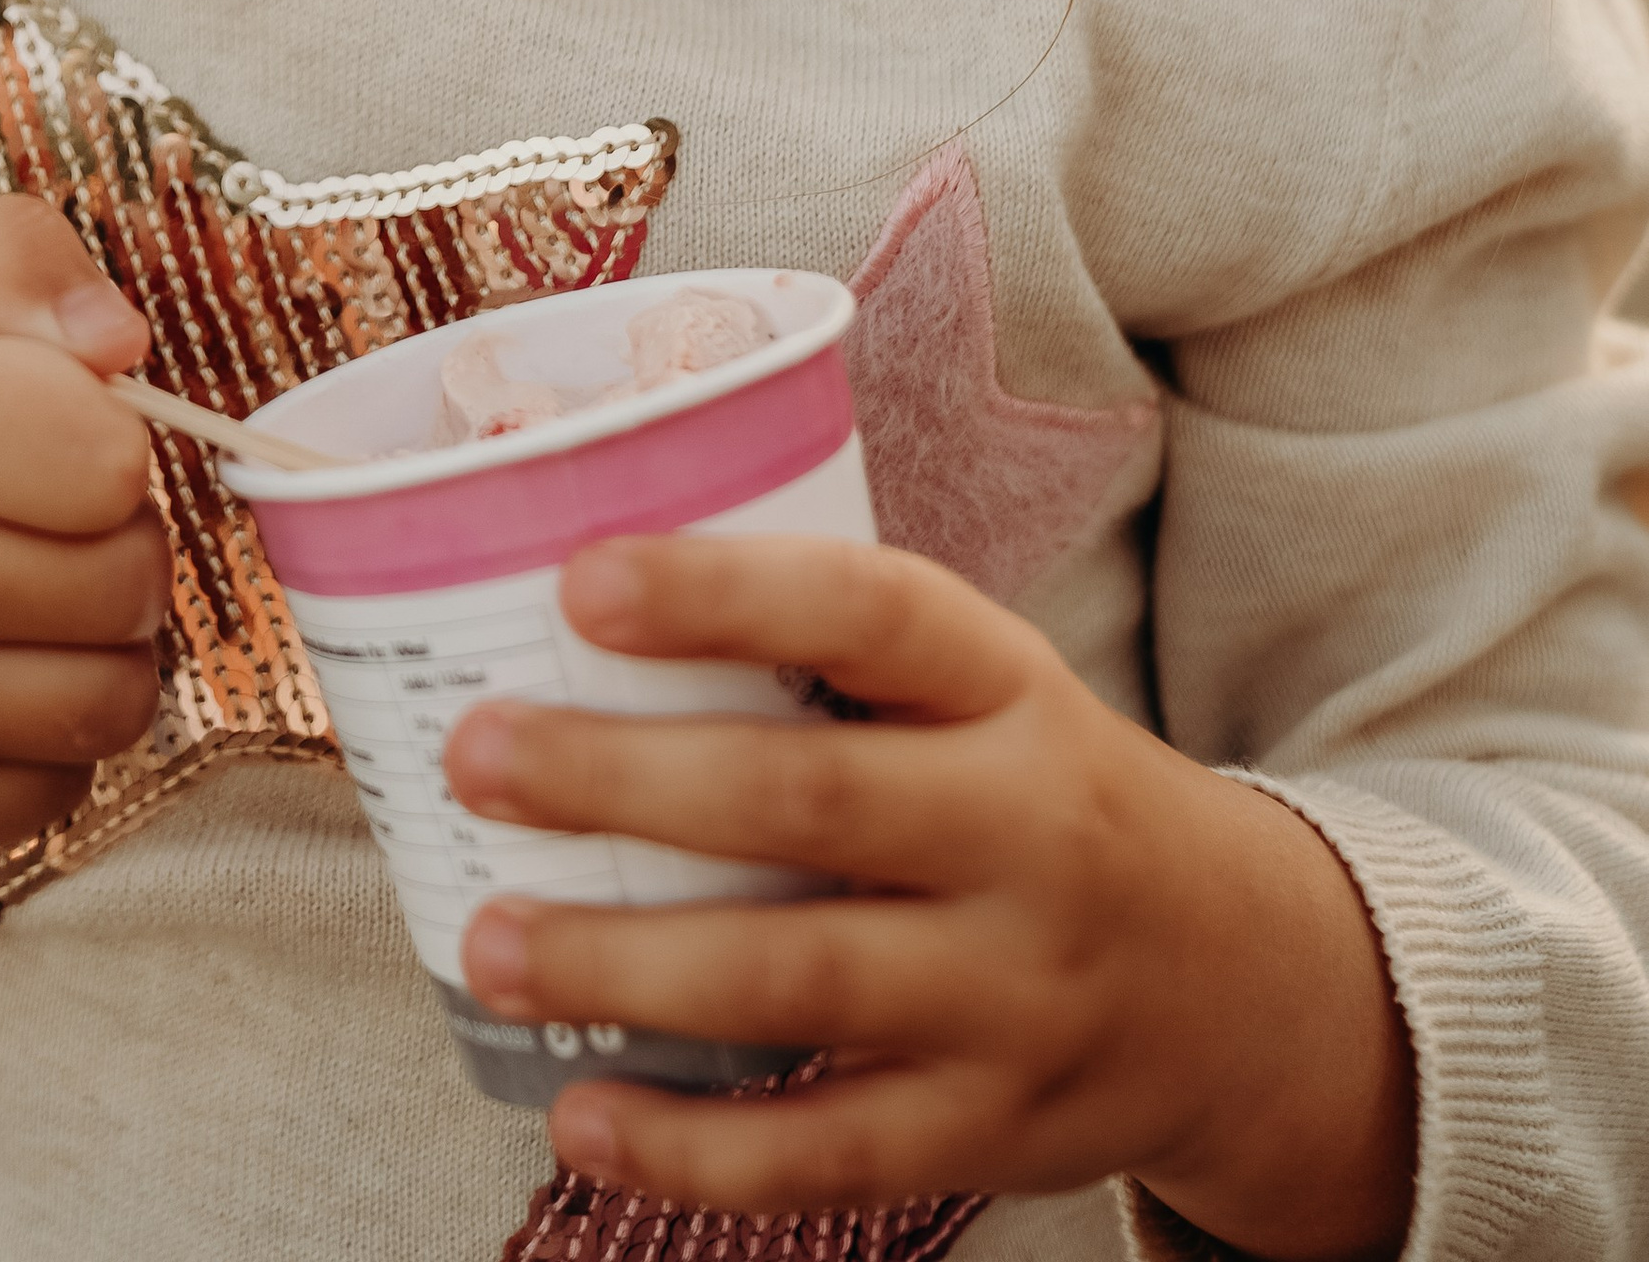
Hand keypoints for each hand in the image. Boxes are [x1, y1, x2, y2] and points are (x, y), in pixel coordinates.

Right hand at [0, 196, 166, 998]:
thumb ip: (16, 257)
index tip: (50, 427)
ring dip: (101, 643)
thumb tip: (121, 344)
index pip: (110, 457)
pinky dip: (48, 738)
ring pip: (113, 698)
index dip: (108, 437)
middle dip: (115, 537)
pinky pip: (60, 792)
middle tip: (40, 514)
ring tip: (25, 591)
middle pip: (124, 579)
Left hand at [441, 536, 1413, 1261]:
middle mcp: (1025, 834)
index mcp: (1011, 689)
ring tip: (490, 942)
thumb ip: (828, 647)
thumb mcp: (987, 687)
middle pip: (808, 801)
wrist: (1249, 982)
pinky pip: (829, 1151)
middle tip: (478, 757)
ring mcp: (1014, 996)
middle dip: (623, 780)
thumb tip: (575, 576)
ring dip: (626, 965)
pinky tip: (582, 1114)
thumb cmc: (1041, 794)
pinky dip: (694, 1147)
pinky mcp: (994, 1131)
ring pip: (801, 984)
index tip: (580, 582)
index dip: (723, 592)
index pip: (872, 611)